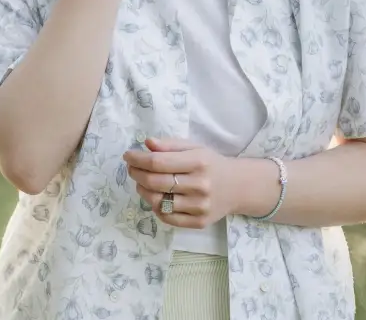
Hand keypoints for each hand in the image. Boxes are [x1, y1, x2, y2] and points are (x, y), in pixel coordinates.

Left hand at [124, 138, 245, 229]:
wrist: (238, 187)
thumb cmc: (211, 164)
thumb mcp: (194, 147)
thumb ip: (170, 145)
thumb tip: (147, 143)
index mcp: (198, 162)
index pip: (158, 162)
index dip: (137, 159)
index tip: (128, 155)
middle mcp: (200, 185)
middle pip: (155, 182)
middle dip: (136, 173)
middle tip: (131, 168)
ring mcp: (200, 206)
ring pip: (158, 201)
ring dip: (143, 191)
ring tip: (142, 182)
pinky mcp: (199, 222)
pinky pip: (167, 217)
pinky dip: (156, 207)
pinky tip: (156, 197)